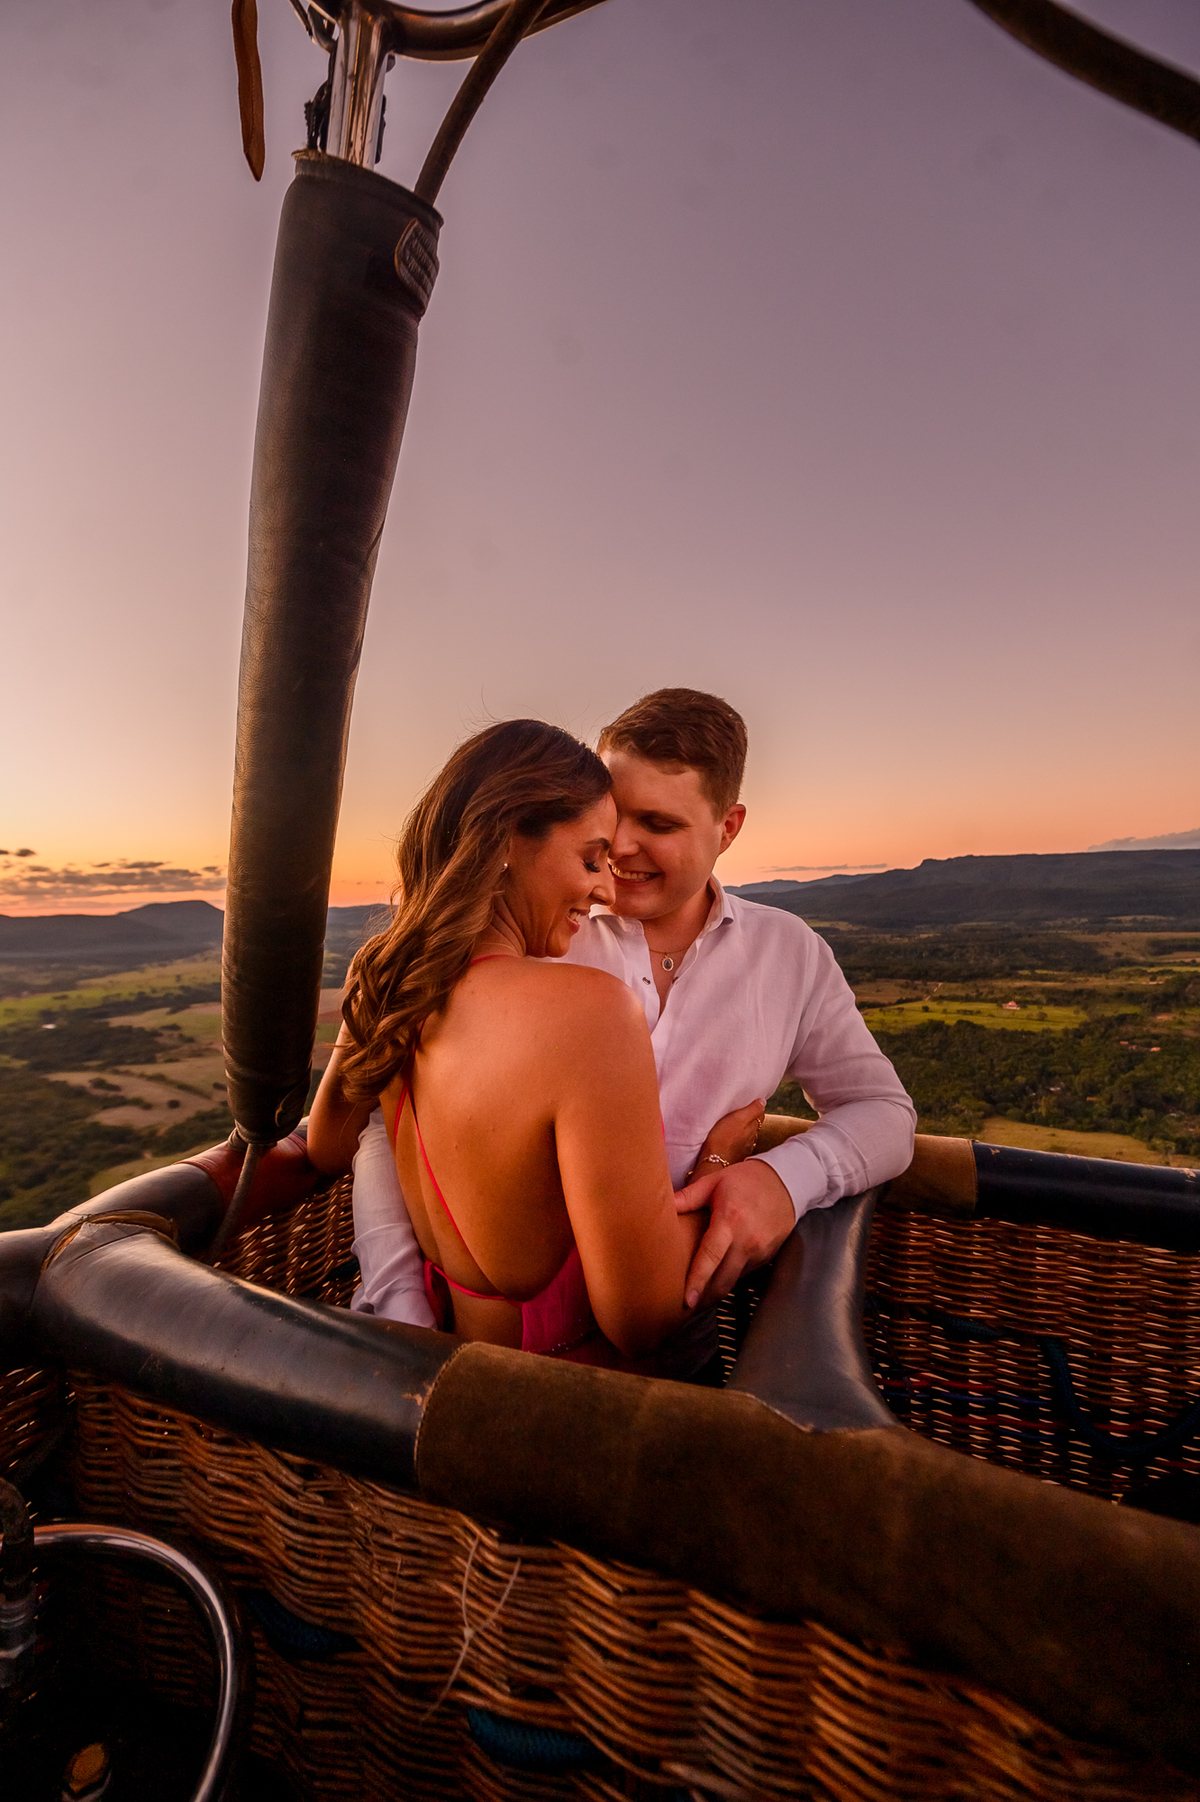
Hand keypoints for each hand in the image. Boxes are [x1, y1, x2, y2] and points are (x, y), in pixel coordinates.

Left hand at [676, 1158, 793, 1310]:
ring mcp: (760, 1251)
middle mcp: (747, 1240)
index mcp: (730, 1220)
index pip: (711, 1256)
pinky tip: (718, 1276)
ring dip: (716, 1290)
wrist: (786, 1181)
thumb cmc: (746, 1180)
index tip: (688, 1300)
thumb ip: (687, 1197)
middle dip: (704, 1296)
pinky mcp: (768, 1256)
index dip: (698, 1280)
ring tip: (698, 1296)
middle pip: (723, 1279)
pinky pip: (744, 1273)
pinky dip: (730, 1277)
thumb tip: (661, 1205)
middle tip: (685, 1306)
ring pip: (733, 1280)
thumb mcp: (714, 1182)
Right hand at [689, 1097, 766, 1180]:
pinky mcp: (736, 1156)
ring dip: (744, 1131)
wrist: (712, 1162)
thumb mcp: (737, 1118)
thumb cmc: (723, 1139)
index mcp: (753, 1128)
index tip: (748, 1102)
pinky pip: (740, 1145)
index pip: (760, 1115)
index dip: (755, 1108)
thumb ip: (752, 1110)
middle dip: (750, 1119)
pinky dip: (738, 1141)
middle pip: (755, 1125)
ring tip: (735, 1125)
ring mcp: (744, 1149)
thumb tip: (763, 1101)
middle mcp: (752, 1139)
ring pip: (748, 1136)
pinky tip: (732, 1140)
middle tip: (741, 1112)